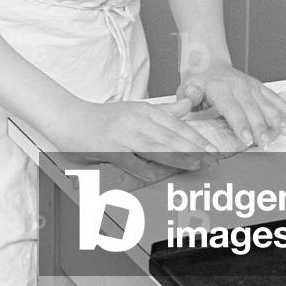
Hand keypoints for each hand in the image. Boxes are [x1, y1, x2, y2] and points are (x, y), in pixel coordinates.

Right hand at [49, 96, 217, 181]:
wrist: (70, 118)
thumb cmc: (105, 118)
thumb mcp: (136, 110)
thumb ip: (163, 112)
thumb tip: (188, 107)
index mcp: (145, 110)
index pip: (177, 125)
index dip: (197, 138)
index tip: (214, 149)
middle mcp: (137, 120)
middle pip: (171, 136)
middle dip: (195, 149)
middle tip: (213, 160)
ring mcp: (123, 134)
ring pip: (156, 147)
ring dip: (178, 157)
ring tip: (197, 165)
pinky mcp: (109, 148)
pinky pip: (131, 161)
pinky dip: (144, 169)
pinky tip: (157, 178)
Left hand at [177, 62, 285, 148]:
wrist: (208, 62)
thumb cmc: (197, 81)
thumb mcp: (187, 87)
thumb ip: (189, 96)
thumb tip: (191, 99)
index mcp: (220, 88)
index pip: (232, 109)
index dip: (240, 124)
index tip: (247, 139)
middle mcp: (237, 86)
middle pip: (251, 109)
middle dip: (260, 127)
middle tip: (266, 143)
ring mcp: (249, 85)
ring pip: (265, 103)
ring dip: (275, 118)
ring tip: (283, 132)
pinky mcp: (257, 85)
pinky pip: (272, 95)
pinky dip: (282, 106)